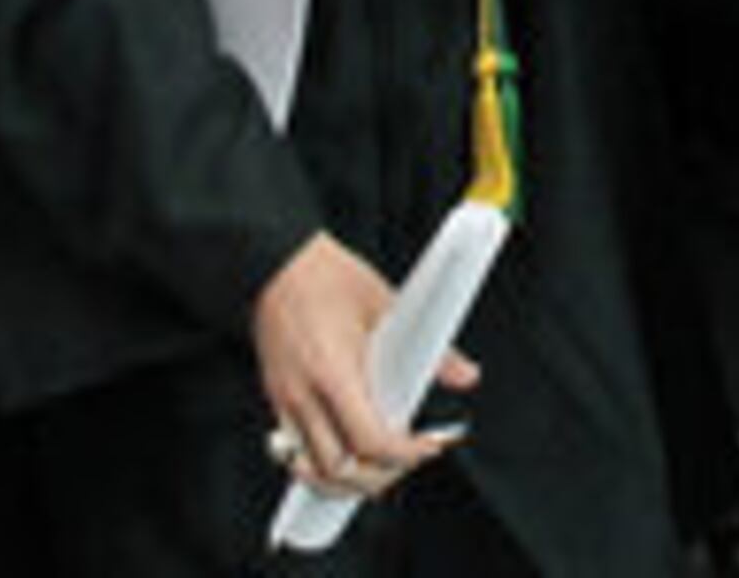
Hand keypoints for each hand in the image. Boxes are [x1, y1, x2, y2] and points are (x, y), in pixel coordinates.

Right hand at [253, 232, 473, 500]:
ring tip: (374, 466)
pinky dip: (319, 459)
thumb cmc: (325, 275)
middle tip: (404, 462)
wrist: (277, 260)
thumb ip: (430, 347)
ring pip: (310, 467)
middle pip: (338, 468)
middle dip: (376, 477)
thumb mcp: (386, 304)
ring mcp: (284, 398)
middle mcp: (304, 394)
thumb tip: (463, 373)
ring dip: (344, 476)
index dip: (403, 456)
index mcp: (334, 372)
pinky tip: (343, 449)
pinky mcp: (275, 395)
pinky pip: (294, 446)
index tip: (424, 449)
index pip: (369, 441)